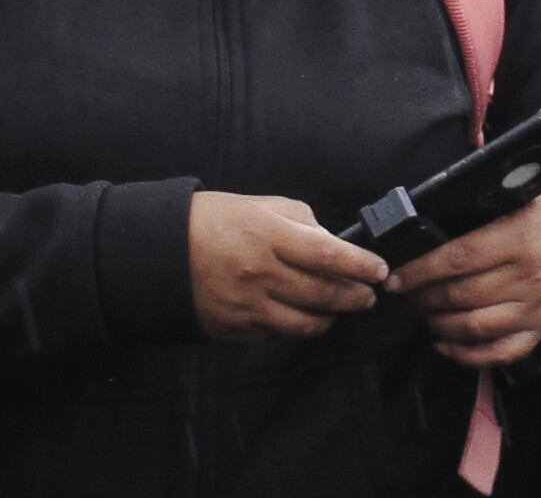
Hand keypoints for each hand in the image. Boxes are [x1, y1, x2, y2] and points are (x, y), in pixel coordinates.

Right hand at [188, 192, 386, 342]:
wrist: (161, 251)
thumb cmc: (213, 220)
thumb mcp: (260, 205)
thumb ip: (301, 222)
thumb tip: (332, 243)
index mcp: (267, 236)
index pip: (328, 255)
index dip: (360, 265)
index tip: (379, 270)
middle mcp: (259, 274)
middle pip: (323, 294)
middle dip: (354, 297)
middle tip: (368, 295)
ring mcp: (246, 306)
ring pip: (305, 325)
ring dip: (329, 318)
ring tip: (338, 309)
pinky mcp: (234, 329)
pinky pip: (276, 335)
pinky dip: (295, 327)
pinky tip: (301, 315)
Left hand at [387, 193, 540, 370]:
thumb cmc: (525, 215)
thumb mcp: (505, 196)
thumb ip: (472, 197)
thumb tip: (434, 202)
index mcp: (523, 236)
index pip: (459, 257)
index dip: (421, 270)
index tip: (395, 276)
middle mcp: (533, 274)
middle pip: (461, 295)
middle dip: (423, 296)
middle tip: (407, 291)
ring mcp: (538, 307)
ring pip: (473, 327)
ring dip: (438, 323)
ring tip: (424, 310)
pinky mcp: (539, 329)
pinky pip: (498, 354)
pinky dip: (465, 355)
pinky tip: (442, 344)